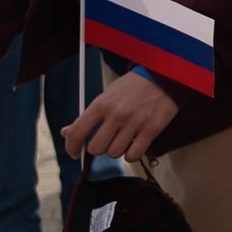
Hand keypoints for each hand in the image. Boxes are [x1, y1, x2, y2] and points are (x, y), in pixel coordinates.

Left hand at [62, 71, 179, 162]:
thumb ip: (88, 116)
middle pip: (96, 148)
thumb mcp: (107, 95)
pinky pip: (133, 155)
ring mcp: (134, 123)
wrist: (165, 76)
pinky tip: (134, 145)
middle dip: (99, 148)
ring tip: (123, 140)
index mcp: (101, 104)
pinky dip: (131, 155)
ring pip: (114, 153)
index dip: (71, 147)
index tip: (74, 152)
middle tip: (106, 141)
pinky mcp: (151, 130)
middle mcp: (116, 114)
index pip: (77, 133)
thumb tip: (66, 132)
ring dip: (116, 150)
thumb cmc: (134, 86)